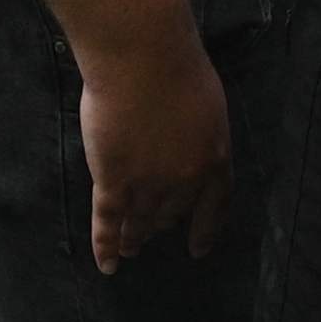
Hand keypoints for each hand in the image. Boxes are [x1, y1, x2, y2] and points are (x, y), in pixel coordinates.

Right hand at [79, 26, 232, 268]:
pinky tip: (107, 264)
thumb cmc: (177, 66)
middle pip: (173, 214)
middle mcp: (185, 181)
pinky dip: (106, 247)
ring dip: (136, 238)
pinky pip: (109, 223)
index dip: (205, 230)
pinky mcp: (113, 181)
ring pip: (141, 221)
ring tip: (132, 248)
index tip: (197, 249)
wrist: (142, 57)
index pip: (214, 206)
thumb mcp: (207, 103)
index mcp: (214, 158)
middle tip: (153, 233)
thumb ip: (201, 131)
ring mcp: (148, 184)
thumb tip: (192, 143)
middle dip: (164, 225)